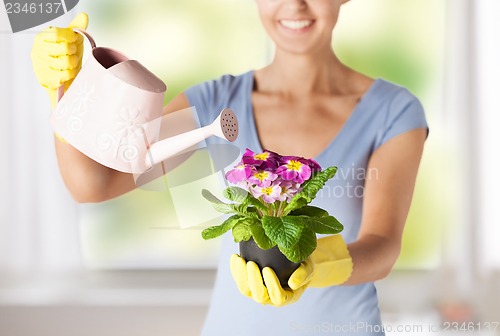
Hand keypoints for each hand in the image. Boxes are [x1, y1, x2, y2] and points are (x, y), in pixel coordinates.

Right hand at [31, 12, 88, 107]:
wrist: (58, 77)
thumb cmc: (63, 56)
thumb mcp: (69, 40)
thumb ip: (76, 28)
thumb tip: (83, 16)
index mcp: (42, 38)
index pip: (58, 33)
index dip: (70, 37)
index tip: (73, 40)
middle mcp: (38, 50)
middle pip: (65, 48)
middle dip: (73, 52)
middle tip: (71, 54)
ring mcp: (41, 65)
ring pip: (67, 62)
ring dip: (73, 64)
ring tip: (70, 64)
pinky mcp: (46, 79)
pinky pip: (65, 75)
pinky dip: (70, 75)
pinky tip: (67, 73)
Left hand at [230, 235, 352, 305]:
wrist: (294, 261)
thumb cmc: (303, 264)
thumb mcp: (309, 267)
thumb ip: (303, 274)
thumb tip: (293, 283)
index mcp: (287, 297)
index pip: (278, 296)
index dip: (271, 285)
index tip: (267, 269)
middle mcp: (271, 297)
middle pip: (258, 296)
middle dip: (253, 280)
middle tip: (251, 263)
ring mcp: (259, 291)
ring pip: (246, 290)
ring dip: (240, 275)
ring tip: (239, 259)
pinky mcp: (249, 283)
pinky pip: (239, 280)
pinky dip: (235, 269)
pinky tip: (235, 256)